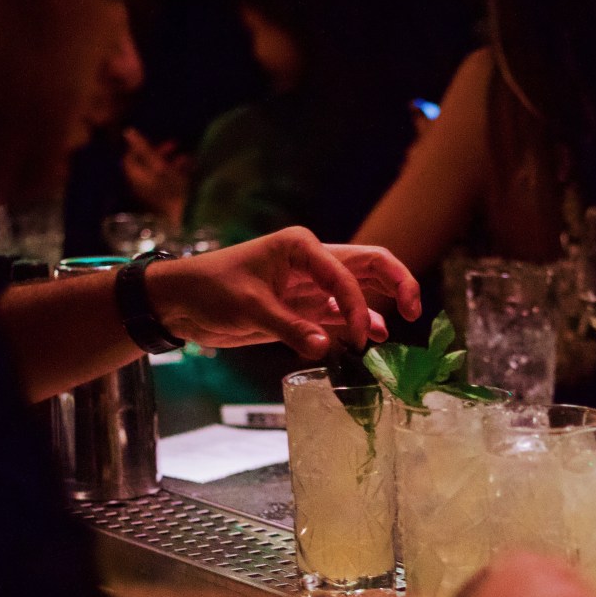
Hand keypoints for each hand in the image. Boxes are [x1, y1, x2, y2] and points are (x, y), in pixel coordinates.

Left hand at [121, 126, 190, 224]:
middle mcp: (142, 185)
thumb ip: (143, 148)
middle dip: (160, 152)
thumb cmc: (172, 189)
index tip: (155, 138)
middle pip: (145, 164)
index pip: (130, 157)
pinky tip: (191, 169)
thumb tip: (126, 130)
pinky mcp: (167, 198)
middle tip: (175, 145)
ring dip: (172, 161)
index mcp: (136, 177)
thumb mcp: (159, 165)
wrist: (187, 218)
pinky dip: (177, 172)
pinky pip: (168, 181)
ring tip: (188, 158)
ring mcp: (154, 193)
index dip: (140, 146)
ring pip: (159, 172)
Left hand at [147, 226, 421, 357]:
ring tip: (395, 335)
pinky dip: (358, 326)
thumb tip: (326, 349)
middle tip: (414, 312)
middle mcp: (314, 261)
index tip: (356, 338)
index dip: (359, 306)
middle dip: (397, 284)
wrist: (181, 303)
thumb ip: (289, 328)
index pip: (348, 272)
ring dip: (380, 307)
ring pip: (362, 289)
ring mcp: (313, 285)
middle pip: (371, 265)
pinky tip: (370, 342)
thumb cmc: (210, 290)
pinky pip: (342, 314)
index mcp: (302, 247)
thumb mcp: (248, 307)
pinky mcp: (306, 308)